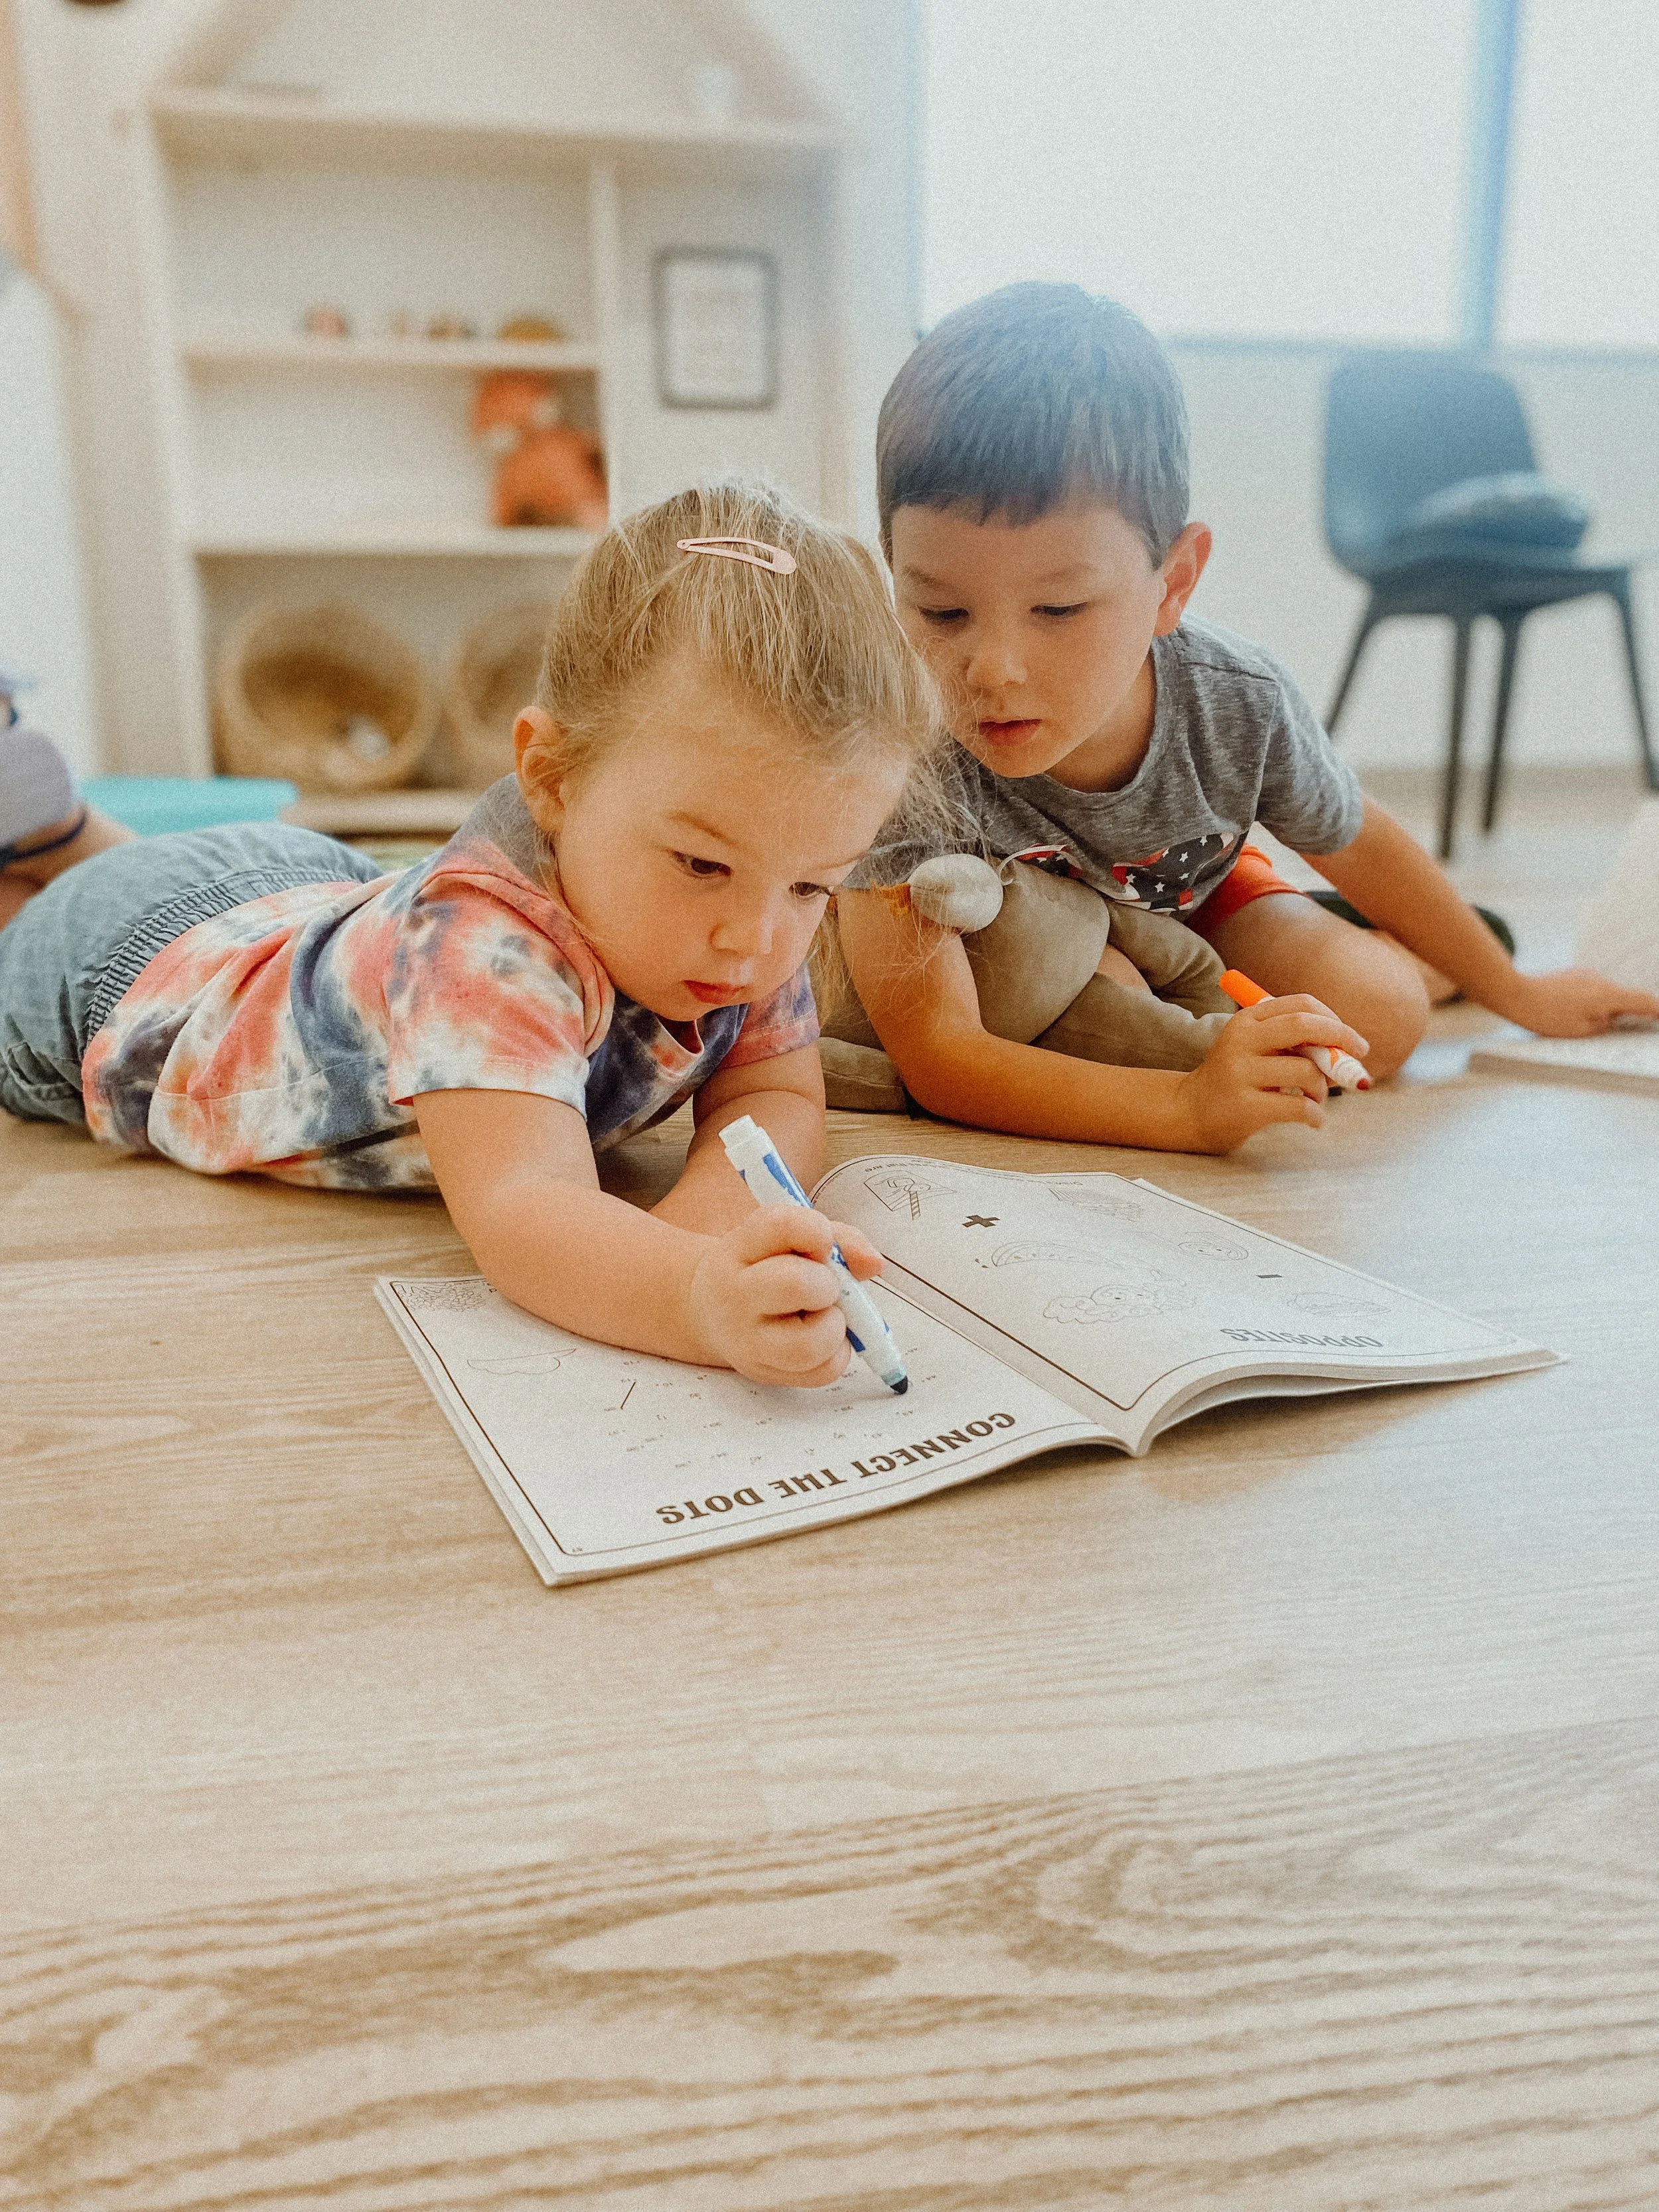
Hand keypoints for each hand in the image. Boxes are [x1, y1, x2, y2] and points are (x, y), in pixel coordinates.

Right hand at [686, 1206, 885, 1387]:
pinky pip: (823, 1371)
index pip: (781, 1225)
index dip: (817, 1231)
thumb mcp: (789, 1239)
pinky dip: (836, 1352)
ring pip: (808, 1343)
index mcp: (739, 1248)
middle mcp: (735, 1295)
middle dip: (828, 1283)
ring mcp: (746, 1342)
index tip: (821, 1244)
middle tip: (825, 1286)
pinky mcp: (765, 1373)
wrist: (710, 1312)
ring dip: (834, 1325)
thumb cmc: (763, 1268)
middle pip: (796, 1283)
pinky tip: (822, 1336)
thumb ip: (838, 1239)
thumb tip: (874, 1263)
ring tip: (825, 1315)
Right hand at [1174, 997, 1371, 1151]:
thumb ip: (1294, 1044)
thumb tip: (1346, 1052)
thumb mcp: (1255, 1049)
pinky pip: (1299, 1106)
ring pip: (1307, 1071)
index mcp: (1247, 1020)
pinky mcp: (1244, 1106)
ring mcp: (1240, 1072)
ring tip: (1315, 1100)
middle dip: (1341, 1041)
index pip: (1302, 1005)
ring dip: (1323, 1088)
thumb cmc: (1235, 1079)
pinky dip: (1316, 1115)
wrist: (1188, 1112)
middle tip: (1355, 1062)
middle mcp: (1241, 1040)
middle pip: (1305, 1026)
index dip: (1335, 1020)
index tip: (1351, 1041)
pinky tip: (1313, 1120)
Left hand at [1494, 966, 1658, 1037]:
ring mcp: (1587, 975)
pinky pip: (1592, 990)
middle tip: (1634, 1025)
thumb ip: (1603, 1024)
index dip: (1657, 1010)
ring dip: (1607, 1007)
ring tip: (1590, 1024)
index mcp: (1607, 996)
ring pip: (1607, 994)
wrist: (1516, 994)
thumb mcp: (1581, 1030)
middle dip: (1630, 1012)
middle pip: (1625, 997)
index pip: (1641, 1001)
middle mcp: (1600, 981)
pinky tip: (1579, 1012)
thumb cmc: (1546, 1015)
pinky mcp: (1574, 975)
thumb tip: (1611, 1018)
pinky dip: (1594, 1001)